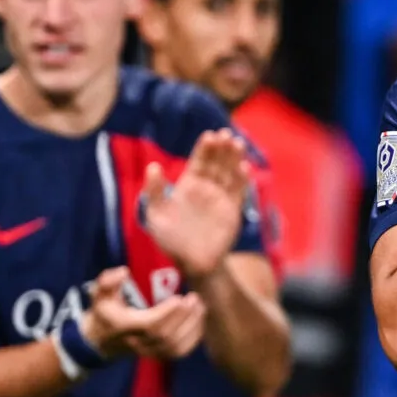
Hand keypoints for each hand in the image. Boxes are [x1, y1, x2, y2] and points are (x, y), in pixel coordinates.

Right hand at [81, 267, 206, 360]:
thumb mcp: (100, 294)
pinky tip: (199, 319)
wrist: (103, 339)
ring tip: (200, 306)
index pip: (149, 325)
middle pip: (165, 335)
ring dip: (192, 325)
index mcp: (123, 326)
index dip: (166, 313)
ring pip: (175, 345)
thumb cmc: (106, 311)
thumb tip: (123, 272)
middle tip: (194, 297)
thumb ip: (108, 281)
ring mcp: (148, 352)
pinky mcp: (158, 356)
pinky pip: (180, 351)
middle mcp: (136, 342)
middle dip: (183, 316)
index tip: (180, 298)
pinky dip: (193, 337)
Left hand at [143, 129, 249, 278]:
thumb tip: (153, 166)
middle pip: (217, 163)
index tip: (210, 136)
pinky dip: (243, 179)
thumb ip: (154, 192)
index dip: (205, 149)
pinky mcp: (233, 210)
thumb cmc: (170, 240)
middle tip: (226, 134)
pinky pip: (239, 191)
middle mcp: (207, 188)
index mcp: (189, 185)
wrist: (192, 262)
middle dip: (221, 149)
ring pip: (230, 173)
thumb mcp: (156, 216)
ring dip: (234, 158)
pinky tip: (244, 167)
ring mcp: (221, 198)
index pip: (199, 162)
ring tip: (237, 144)